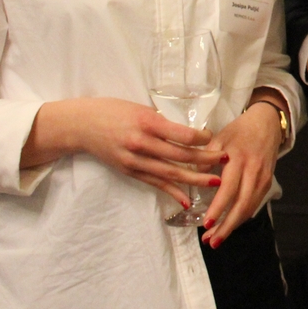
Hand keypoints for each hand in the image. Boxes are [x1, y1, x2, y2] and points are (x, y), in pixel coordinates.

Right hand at [22, 97, 220, 208]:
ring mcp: (135, 161)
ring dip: (194, 179)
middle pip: (180, 156)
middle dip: (206, 160)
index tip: (213, 138)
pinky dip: (172, 192)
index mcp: (147, 123)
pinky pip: (155, 184)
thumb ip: (162, 122)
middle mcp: (142, 144)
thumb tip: (187, 133)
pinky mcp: (130, 172)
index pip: (182, 135)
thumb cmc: (112, 111)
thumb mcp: (140, 109)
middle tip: (226, 161)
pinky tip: (186, 199)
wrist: (82, 125)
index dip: (202, 139)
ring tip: (214, 182)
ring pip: (170, 174)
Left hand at [201, 94, 285, 247]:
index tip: (206, 224)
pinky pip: (254, 204)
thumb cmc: (239, 130)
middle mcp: (253, 172)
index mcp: (239, 159)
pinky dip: (241, 217)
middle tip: (210, 241)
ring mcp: (263, 179)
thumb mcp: (219, 138)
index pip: (229, 189)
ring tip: (216, 239)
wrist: (267, 123)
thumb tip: (194, 178)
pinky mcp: (267, 183)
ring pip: (249, 208)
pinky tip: (229, 224)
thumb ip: (205, 158)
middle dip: (226, 226)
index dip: (218, 208)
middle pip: (241, 205)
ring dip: (233, 226)